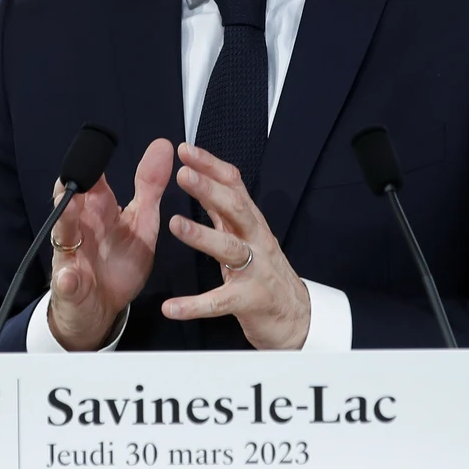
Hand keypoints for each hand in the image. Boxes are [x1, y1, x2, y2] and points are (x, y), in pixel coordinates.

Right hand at [46, 137, 173, 349]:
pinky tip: (70, 276)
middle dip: (70, 188)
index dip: (91, 164)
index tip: (98, 145)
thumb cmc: (118, 260)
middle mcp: (80, 227)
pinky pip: (66, 281)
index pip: (90, 180)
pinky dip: (67, 278)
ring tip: (68, 207)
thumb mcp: (140, 223)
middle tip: (77, 174)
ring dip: (64, 220)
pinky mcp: (70, 286)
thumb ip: (149, 187)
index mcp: (97, 210)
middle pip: (69, 201)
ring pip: (62, 234)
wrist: (102, 308)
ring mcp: (72, 255)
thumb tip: (164, 144)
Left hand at [162, 142, 310, 349]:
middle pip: (235, 209)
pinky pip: (220, 302)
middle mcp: (256, 241)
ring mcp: (256, 270)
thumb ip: (225, 211)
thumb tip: (202, 179)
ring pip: (230, 249)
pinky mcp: (250, 301)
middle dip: (210, 190)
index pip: (234, 186)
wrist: (297, 317)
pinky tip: (172, 307)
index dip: (211, 166)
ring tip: (174, 224)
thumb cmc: (266, 273)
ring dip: (202, 235)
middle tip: (183, 174)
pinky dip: (195, 305)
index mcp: (251, 223)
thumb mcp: (247, 235)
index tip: (185, 150)